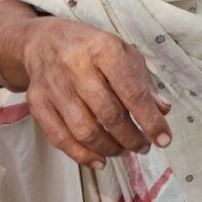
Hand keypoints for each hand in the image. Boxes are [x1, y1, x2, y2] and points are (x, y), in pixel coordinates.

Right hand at [18, 17, 171, 168]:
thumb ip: (143, 83)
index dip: (150, 120)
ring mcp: (54, 86)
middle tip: (143, 146)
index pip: (132, 91)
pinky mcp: (37, 102)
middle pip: (109, 114)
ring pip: (84, 131)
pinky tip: (100, 159)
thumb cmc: (92, 49)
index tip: (164, 139)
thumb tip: (162, 111)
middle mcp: (76, 66)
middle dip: (131, 138)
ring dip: (110, 148)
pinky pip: (60, 139)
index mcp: (104, 49)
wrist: (44, 42)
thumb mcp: (124, 54)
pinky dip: (83, 155)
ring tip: (124, 150)